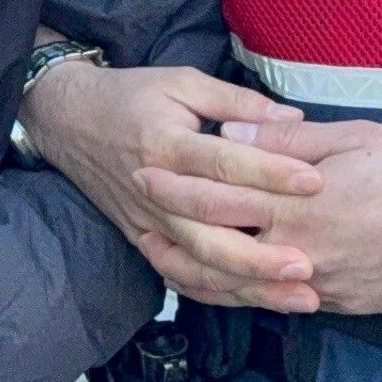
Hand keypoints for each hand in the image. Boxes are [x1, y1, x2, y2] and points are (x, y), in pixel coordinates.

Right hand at [20, 55, 323, 313]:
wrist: (65, 120)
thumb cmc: (129, 96)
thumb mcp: (181, 81)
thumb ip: (237, 103)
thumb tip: (294, 120)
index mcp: (166, 143)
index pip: (224, 164)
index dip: (271, 173)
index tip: (316, 182)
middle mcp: (155, 189)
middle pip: (209, 232)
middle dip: (260, 254)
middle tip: (308, 264)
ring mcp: (146, 220)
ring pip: (198, 264)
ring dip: (248, 284)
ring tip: (298, 295)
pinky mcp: (141, 238)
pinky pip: (180, 274)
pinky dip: (218, 293)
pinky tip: (255, 300)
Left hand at [134, 119, 381, 316]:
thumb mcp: (357, 138)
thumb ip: (291, 141)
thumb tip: (235, 134)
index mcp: (304, 204)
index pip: (222, 197)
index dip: (177, 187)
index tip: (145, 173)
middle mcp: (306, 251)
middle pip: (221, 250)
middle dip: (174, 234)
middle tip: (140, 218)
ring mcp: (325, 285)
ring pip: (247, 287)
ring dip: (201, 273)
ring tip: (167, 258)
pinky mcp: (345, 305)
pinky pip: (285, 302)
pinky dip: (248, 293)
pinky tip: (230, 281)